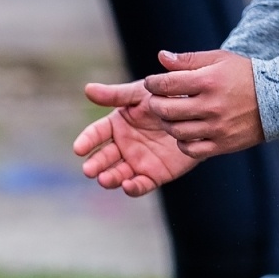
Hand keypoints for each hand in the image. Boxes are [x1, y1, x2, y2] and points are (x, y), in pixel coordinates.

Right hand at [73, 77, 200, 196]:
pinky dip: (133, 188)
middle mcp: (123, 146)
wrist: (199, 112)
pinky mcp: (153, 175)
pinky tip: (128, 185)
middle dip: (95, 164)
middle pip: (103, 158)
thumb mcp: (142, 94)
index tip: (79, 148)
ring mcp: (137, 162)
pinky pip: (141, 185)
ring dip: (109, 178)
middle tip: (89, 170)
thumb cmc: (168, 98)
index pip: (96, 134)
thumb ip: (116, 95)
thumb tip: (87, 89)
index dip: (87, 141)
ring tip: (104, 179)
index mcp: (117, 125)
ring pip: (118, 174)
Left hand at [143, 49, 263, 158]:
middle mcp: (212, 106)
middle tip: (156, 101)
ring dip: (167, 124)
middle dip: (155, 105)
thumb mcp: (219, 60)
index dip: (153, 84)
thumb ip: (188, 60)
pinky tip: (183, 133)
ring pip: (176, 131)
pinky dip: (182, 143)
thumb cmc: (244, 75)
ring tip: (169, 116)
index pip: (167, 84)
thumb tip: (161, 57)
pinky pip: (191, 149)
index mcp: (209, 81)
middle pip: (167, 110)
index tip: (152, 83)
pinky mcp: (222, 145)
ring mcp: (217, 127)